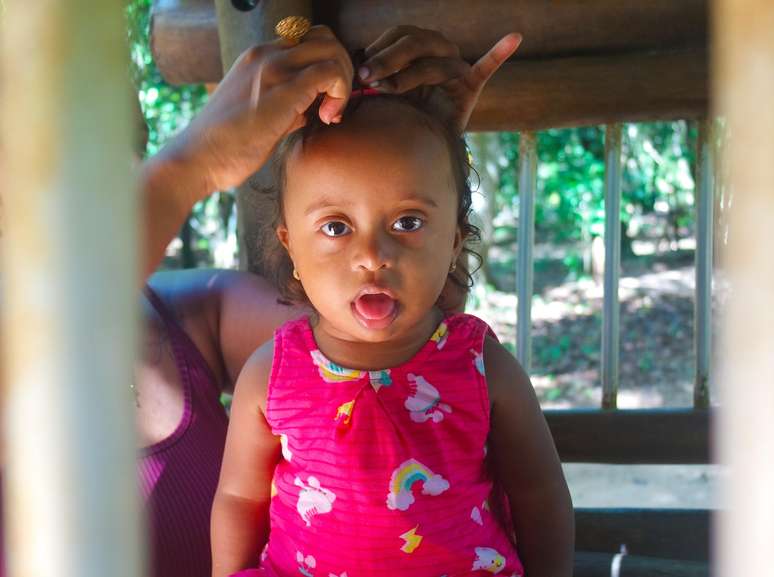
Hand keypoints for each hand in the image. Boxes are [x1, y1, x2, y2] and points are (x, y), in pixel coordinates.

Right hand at [166, 26, 352, 192]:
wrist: (196, 159)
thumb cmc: (226, 146)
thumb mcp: (261, 118)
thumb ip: (288, 108)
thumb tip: (310, 110)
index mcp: (258, 58)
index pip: (308, 42)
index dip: (326, 68)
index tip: (324, 104)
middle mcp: (265, 55)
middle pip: (324, 38)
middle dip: (342, 70)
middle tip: (334, 107)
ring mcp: (273, 69)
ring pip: (331, 50)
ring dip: (343, 80)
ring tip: (330, 113)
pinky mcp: (282, 91)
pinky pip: (329, 72)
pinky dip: (340, 93)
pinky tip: (326, 119)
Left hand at [358, 26, 520, 132]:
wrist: (419, 148)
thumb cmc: (396, 118)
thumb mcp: (378, 97)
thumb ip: (369, 82)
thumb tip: (348, 72)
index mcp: (415, 47)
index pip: (399, 35)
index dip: (379, 51)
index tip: (359, 73)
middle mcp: (436, 51)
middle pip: (415, 43)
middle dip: (388, 60)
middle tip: (368, 80)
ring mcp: (454, 68)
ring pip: (434, 63)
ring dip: (408, 76)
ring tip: (387, 89)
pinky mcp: (469, 86)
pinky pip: (486, 67)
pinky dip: (498, 53)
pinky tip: (513, 37)